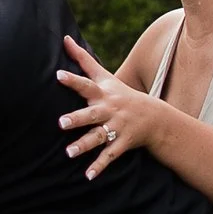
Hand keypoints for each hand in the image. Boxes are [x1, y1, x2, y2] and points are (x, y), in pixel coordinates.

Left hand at [57, 37, 164, 178]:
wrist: (154, 117)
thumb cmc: (120, 94)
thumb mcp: (104, 76)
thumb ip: (83, 59)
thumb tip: (65, 37)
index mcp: (103, 94)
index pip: (86, 84)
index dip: (73, 79)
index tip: (58, 74)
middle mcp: (110, 110)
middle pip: (92, 114)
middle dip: (77, 118)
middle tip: (61, 123)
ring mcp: (117, 127)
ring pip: (99, 137)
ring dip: (84, 145)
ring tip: (68, 153)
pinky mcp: (123, 143)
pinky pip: (110, 156)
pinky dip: (99, 166)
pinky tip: (88, 176)